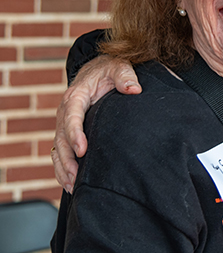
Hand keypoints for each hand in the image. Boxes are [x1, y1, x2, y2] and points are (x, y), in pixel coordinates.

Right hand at [52, 55, 140, 191]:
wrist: (98, 69)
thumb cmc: (109, 69)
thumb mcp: (119, 66)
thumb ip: (126, 76)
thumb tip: (134, 89)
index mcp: (76, 96)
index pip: (72, 117)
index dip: (75, 134)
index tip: (83, 150)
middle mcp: (66, 111)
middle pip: (61, 138)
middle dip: (67, 159)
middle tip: (77, 177)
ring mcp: (65, 123)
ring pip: (57, 148)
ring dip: (63, 168)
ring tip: (73, 186)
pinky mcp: (68, 131)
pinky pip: (60, 151)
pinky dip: (62, 168)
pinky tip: (71, 183)